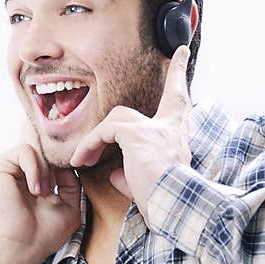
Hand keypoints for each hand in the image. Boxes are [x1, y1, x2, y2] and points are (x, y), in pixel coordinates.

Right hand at [0, 120, 81, 263]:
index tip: (65, 184)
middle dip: (54, 169)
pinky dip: (35, 168)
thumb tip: (66, 162)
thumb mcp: (68, 205)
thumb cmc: (43, 234)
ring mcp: (6, 169)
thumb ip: (70, 182)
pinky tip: (35, 190)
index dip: (62, 166)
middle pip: (43, 153)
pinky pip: (25, 151)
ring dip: (45, 171)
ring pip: (36, 150)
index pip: (49, 160)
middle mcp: (17, 174)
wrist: (21, 247)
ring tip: (42, 193)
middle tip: (52, 192)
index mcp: (31, 182)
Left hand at [69, 45, 192, 224]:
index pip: (180, 102)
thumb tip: (116, 172)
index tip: (181, 54)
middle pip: (166, 97)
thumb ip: (132, 171)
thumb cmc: (162, 202)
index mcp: (176, 138)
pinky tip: (83, 161)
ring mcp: (155, 129)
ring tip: (84, 159)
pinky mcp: (136, 135)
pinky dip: (90, 145)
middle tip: (173, 63)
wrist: (175, 209)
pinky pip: (105, 132)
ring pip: (119, 119)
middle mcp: (170, 129)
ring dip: (98, 138)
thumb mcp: (147, 183)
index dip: (180, 76)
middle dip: (170, 79)